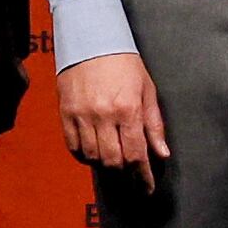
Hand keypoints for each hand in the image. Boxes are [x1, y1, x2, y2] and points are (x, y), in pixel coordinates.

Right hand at [59, 51, 169, 186]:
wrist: (91, 40)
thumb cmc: (124, 63)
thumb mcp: (147, 89)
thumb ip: (154, 124)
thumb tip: (161, 154)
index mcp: (128, 109)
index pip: (137, 154)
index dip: (143, 176)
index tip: (147, 188)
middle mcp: (104, 115)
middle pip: (113, 161)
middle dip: (124, 172)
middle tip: (130, 173)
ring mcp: (82, 115)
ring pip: (93, 157)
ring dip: (105, 164)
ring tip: (113, 161)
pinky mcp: (66, 113)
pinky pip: (73, 146)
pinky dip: (84, 156)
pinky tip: (93, 153)